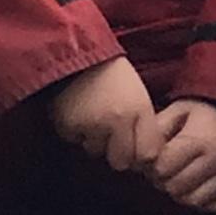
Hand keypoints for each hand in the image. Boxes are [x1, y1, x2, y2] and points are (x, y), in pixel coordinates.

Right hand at [47, 56, 161, 173]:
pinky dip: (76, 132)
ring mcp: (91, 124)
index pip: (147, 155)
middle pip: (121, 162)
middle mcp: (118, 120)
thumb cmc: (113, 75)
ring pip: (96, 152)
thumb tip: (146, 161)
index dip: (141, 155)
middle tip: (112, 133)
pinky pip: (75, 141)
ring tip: (94, 115)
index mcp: (139, 110)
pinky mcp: (68, 125)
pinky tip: (79, 112)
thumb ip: (146, 128)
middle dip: (117, 153)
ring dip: (95, 140)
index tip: (136, 147)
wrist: (77, 52)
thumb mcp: (139, 96)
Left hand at [147, 98, 215, 213]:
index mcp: (199, 140)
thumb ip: (159, 126)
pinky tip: (197, 188)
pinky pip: (215, 207)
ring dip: (181, 194)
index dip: (152, 166)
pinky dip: (202, 202)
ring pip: (194, 201)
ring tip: (179, 180)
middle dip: (163, 182)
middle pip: (176, 187)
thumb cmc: (208, 113)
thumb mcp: (181, 109)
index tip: (153, 160)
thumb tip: (140, 151)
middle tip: (164, 172)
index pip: (163, 166)